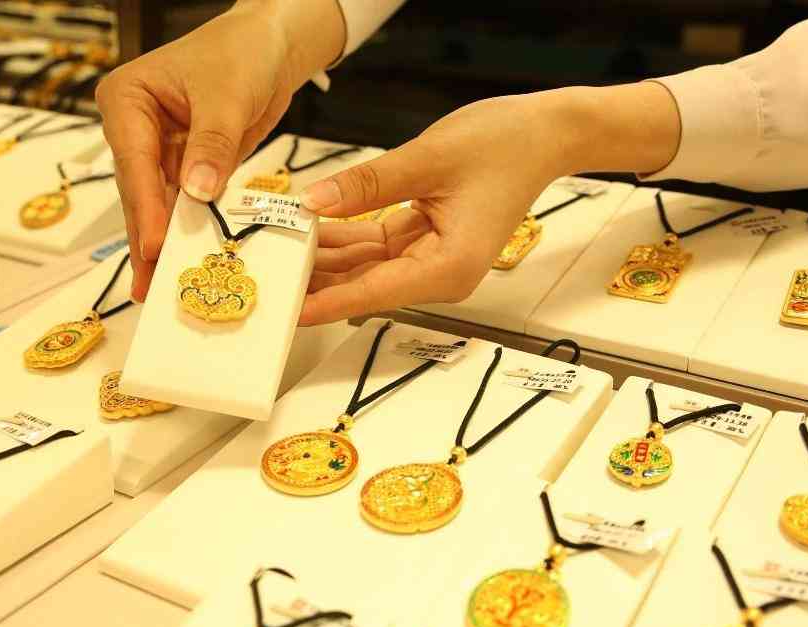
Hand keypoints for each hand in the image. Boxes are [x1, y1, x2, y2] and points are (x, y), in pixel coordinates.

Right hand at [95, 0, 343, 300]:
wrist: (271, 44)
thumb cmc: (242, 52)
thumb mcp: (228, 96)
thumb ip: (212, 145)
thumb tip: (196, 192)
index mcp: (126, 100)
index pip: (134, 161)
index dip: (146, 208)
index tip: (154, 247)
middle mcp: (133, 128)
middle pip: (140, 192)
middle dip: (148, 238)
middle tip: (150, 287)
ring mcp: (156, 151)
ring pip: (158, 206)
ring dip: (163, 245)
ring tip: (161, 289)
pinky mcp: (182, 167)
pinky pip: (182, 206)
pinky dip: (186, 233)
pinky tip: (185, 264)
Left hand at [297, 84, 681, 325]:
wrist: (542, 133)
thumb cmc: (504, 145)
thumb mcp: (427, 158)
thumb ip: (367, 184)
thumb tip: (315, 202)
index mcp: (448, 267)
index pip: (375, 292)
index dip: (328, 302)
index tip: (288, 313)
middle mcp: (439, 274)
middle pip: (365, 286)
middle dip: (316, 282)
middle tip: (265, 280)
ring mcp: (430, 261)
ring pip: (365, 268)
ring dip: (325, 260)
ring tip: (275, 254)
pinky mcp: (423, 244)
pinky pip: (375, 248)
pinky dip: (343, 240)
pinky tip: (308, 232)